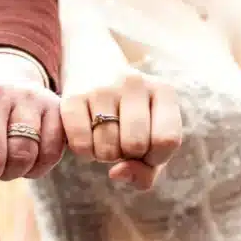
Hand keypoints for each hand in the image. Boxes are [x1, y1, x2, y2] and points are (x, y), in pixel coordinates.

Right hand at [61, 71, 181, 190]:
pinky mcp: (72, 97)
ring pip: (107, 150)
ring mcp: (102, 88)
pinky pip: (81, 145)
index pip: (167, 140)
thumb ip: (146, 170)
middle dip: (127, 155)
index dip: (155, 156)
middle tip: (120, 141)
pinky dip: (84, 152)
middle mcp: (134, 83)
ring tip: (104, 137)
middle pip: (135, 145)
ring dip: (104, 155)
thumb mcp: (150, 136)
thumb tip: (115, 173)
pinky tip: (87, 136)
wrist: (92, 67)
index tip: (145, 149)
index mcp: (163, 91)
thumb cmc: (129, 114)